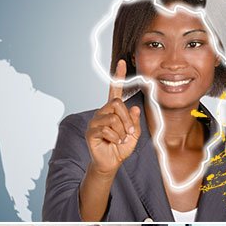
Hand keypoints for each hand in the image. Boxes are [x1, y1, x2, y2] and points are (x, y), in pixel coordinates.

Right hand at [85, 60, 141, 176]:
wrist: (110, 163)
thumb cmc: (120, 148)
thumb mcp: (133, 135)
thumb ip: (135, 121)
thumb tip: (134, 107)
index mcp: (112, 110)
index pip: (115, 90)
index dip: (118, 76)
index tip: (122, 62)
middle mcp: (102, 112)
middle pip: (117, 104)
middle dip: (127, 119)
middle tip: (130, 132)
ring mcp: (95, 121)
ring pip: (113, 118)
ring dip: (121, 131)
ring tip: (121, 139)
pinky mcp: (91, 132)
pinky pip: (106, 130)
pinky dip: (115, 138)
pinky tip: (114, 143)